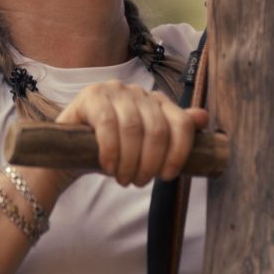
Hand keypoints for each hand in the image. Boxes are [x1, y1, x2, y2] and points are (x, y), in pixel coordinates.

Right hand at [55, 80, 209, 186]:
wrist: (70, 154)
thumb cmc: (113, 152)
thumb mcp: (146, 150)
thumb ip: (173, 134)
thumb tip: (204, 118)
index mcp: (158, 102)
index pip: (181, 123)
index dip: (178, 152)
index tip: (167, 177)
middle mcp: (139, 92)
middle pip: (157, 129)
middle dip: (149, 163)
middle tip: (139, 183)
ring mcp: (115, 90)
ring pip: (133, 128)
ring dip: (129, 161)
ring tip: (123, 179)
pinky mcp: (92, 95)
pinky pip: (108, 124)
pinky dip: (111, 151)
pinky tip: (108, 166)